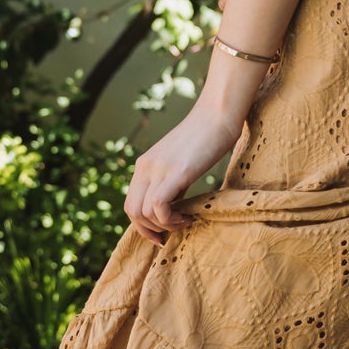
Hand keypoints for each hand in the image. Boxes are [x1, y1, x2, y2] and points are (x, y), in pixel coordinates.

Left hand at [124, 100, 242, 241]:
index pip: (130, 203)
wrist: (218, 114)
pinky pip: (158, 206)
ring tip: (185, 220)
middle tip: (172, 233)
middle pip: (131, 211)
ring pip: (143, 213)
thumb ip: (171, 183)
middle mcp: (145, 167)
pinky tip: (189, 215)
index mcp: (144, 165)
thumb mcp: (180, 163)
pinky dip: (171, 219)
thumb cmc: (206, 138)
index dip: (142, 225)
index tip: (162, 233)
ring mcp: (158, 169)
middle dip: (149, 230)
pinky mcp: (175, 172)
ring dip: (165, 226)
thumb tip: (172, 208)